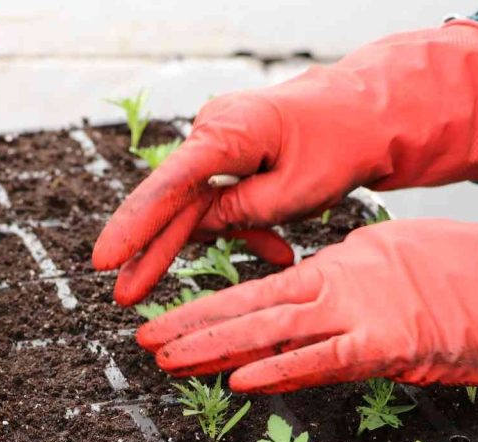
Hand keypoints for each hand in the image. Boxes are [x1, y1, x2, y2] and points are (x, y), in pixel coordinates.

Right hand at [93, 20, 477, 305]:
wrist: (372, 110)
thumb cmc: (342, 143)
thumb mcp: (297, 192)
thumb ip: (242, 212)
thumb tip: (202, 227)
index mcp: (228, 133)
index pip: (170, 185)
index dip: (134, 226)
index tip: (105, 259)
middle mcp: (214, 132)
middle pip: (174, 201)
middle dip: (153, 251)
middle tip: (125, 295)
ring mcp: (221, 143)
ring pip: (200, 205)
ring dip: (216, 243)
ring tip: (216, 278)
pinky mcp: (233, 157)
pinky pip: (225, 199)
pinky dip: (247, 227)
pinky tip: (280, 252)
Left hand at [137, 220, 477, 393]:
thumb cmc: (470, 275)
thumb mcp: (395, 261)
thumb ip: (348, 282)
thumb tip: (309, 299)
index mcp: (340, 264)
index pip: (262, 289)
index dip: (212, 307)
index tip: (171, 322)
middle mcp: (340, 281)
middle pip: (250, 304)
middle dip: (192, 324)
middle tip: (144, 341)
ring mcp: (363, 310)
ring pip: (271, 328)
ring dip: (214, 346)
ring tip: (166, 360)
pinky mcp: (390, 343)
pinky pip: (323, 360)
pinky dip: (280, 369)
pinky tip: (238, 379)